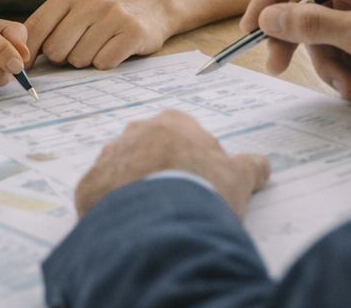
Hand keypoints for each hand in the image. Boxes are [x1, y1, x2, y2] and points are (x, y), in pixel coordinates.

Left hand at [24, 0, 171, 69]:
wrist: (150, 7)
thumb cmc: (102, 15)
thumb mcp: (72, 10)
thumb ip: (46, 28)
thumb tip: (20, 59)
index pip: (36, 28)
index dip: (29, 52)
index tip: (28, 65)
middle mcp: (91, 0)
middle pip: (56, 49)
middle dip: (63, 57)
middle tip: (78, 49)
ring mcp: (114, 15)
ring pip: (79, 59)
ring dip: (86, 60)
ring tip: (99, 45)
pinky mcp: (133, 32)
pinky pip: (103, 63)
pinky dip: (105, 63)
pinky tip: (114, 49)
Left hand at [75, 110, 270, 215]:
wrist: (162, 224)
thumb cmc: (203, 191)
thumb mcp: (239, 178)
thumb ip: (250, 167)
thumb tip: (261, 165)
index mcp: (172, 123)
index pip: (181, 134)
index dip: (192, 158)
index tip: (199, 180)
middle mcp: (135, 133)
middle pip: (148, 149)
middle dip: (159, 170)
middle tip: (176, 199)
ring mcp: (109, 159)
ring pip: (121, 171)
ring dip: (133, 188)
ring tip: (151, 217)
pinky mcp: (89, 188)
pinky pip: (100, 197)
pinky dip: (112, 210)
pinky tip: (130, 227)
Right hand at [241, 0, 350, 94]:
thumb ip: (311, 25)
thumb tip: (268, 18)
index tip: (252, 28)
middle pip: (304, 7)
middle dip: (299, 41)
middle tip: (279, 67)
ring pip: (321, 35)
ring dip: (329, 64)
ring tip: (350, 83)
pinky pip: (339, 50)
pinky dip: (346, 69)